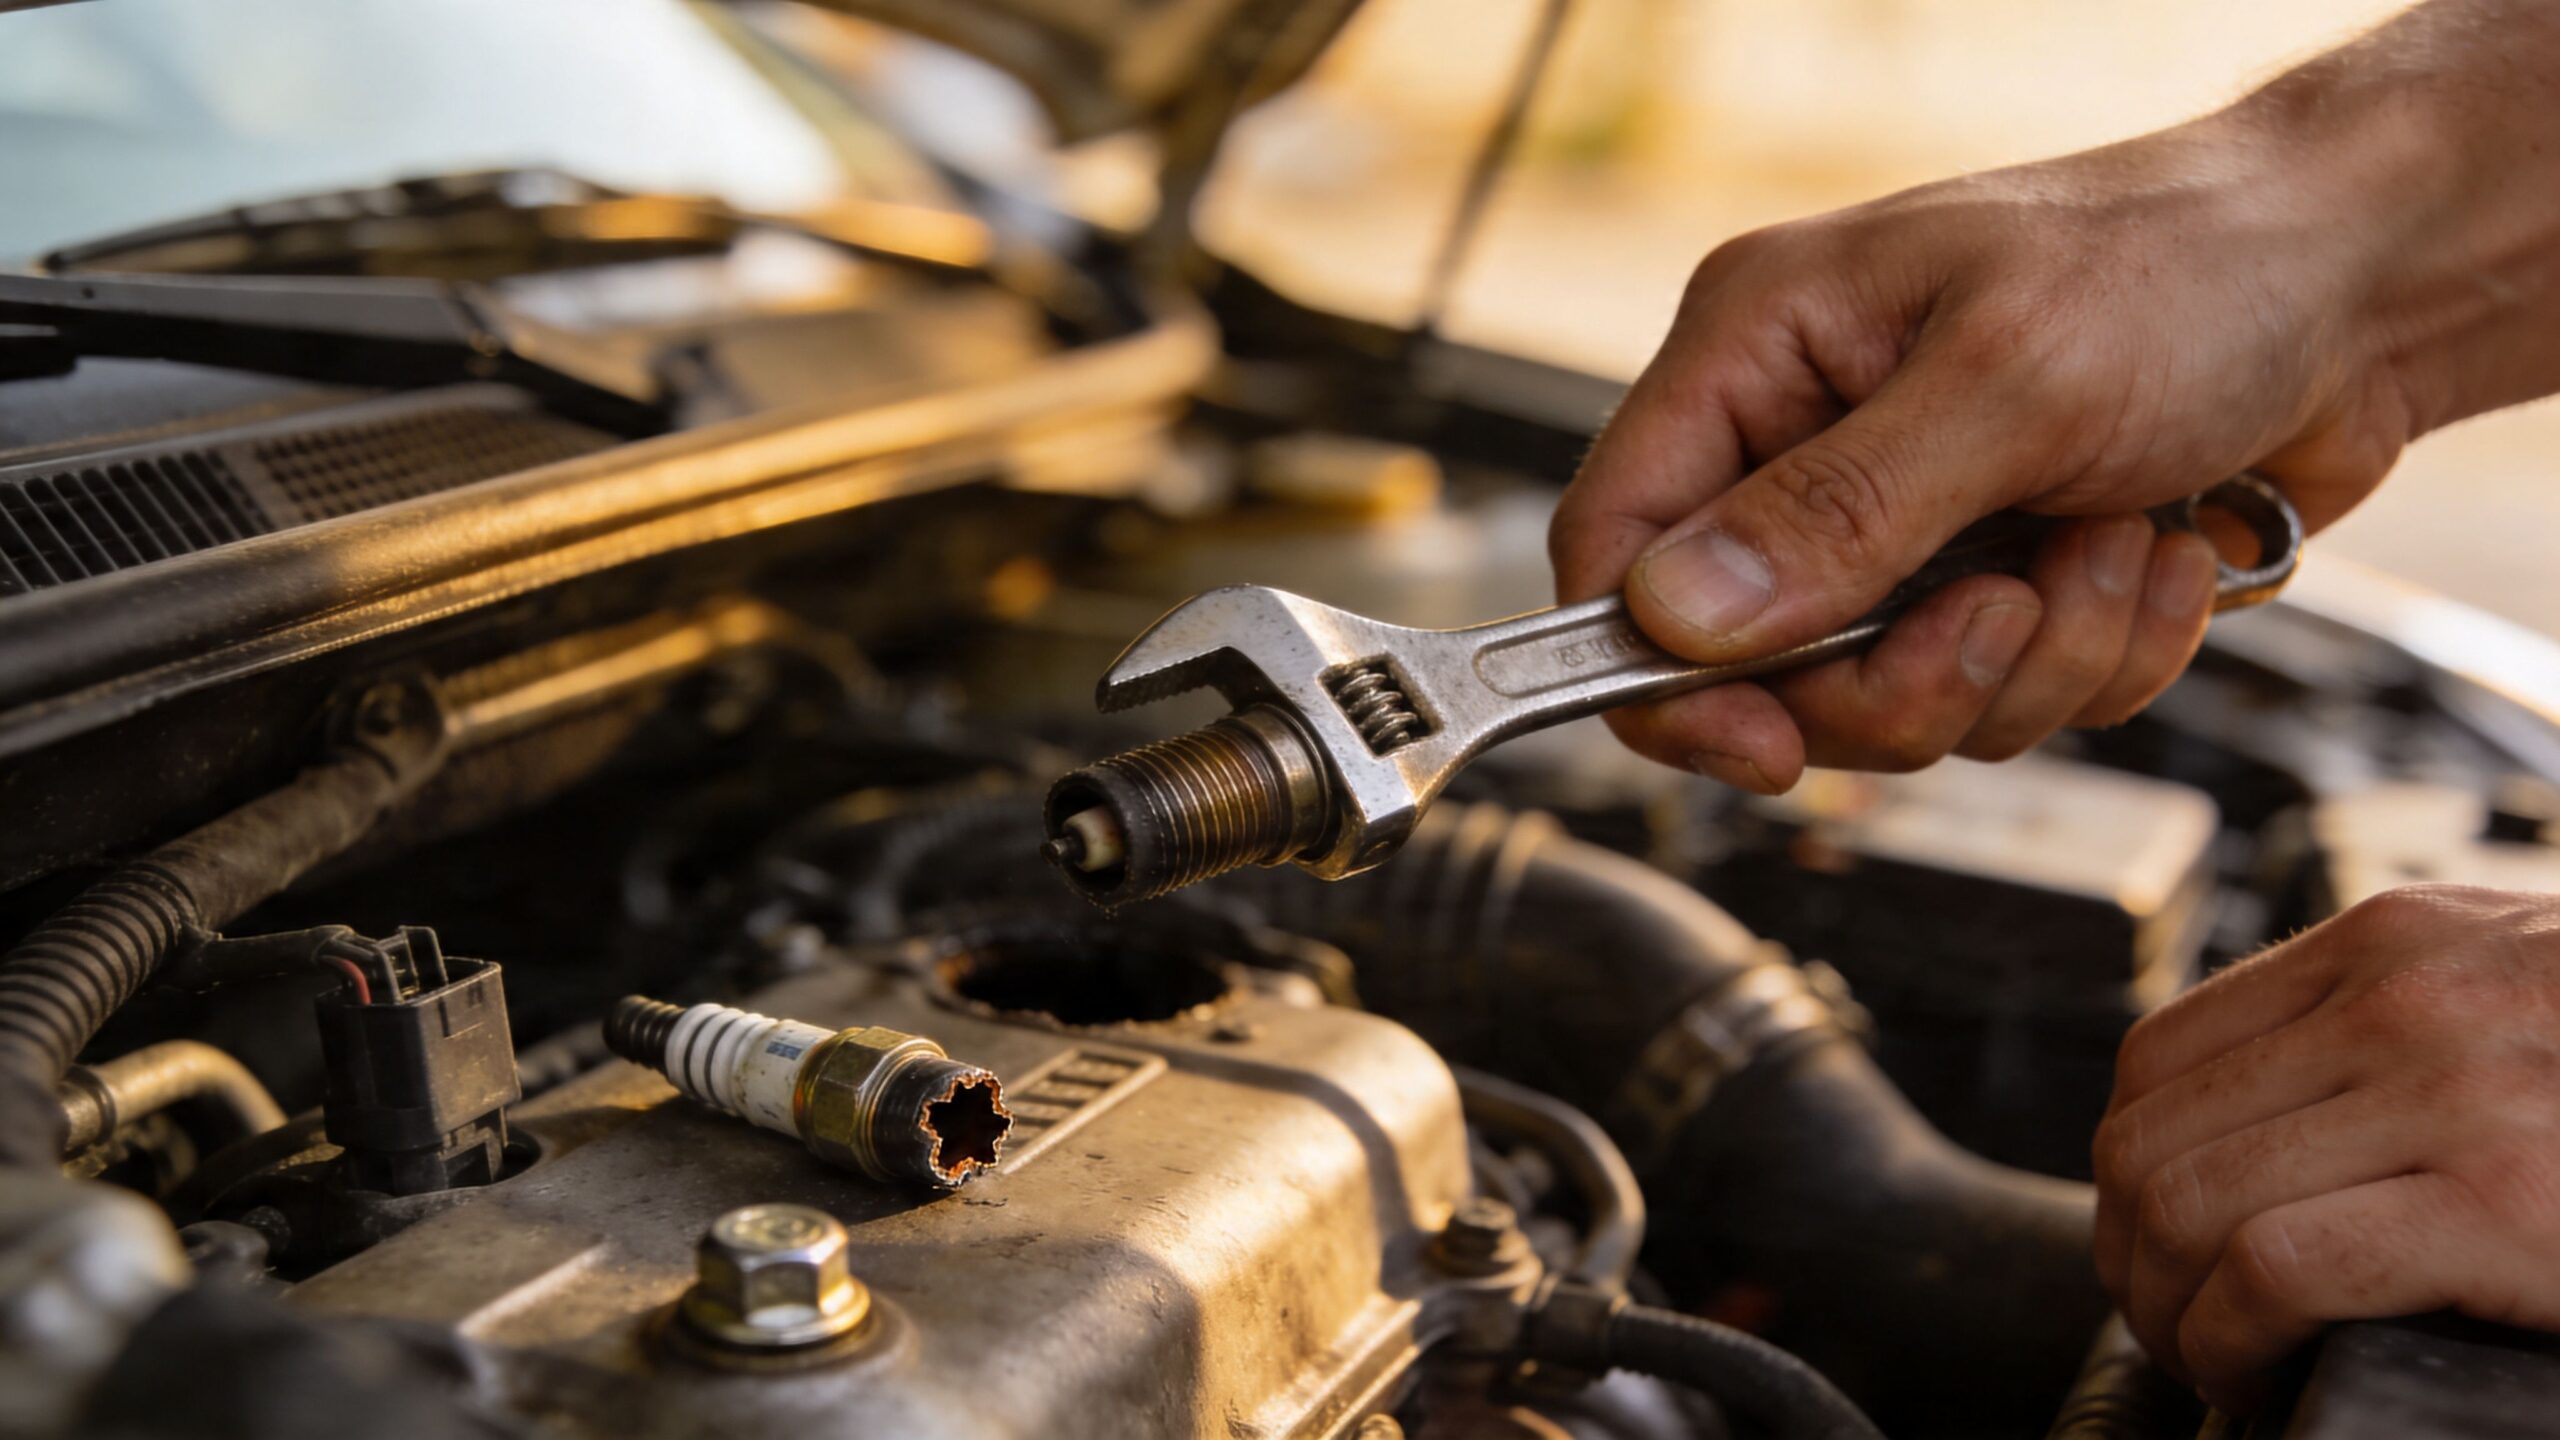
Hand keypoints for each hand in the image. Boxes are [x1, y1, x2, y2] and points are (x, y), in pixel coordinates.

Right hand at [1550, 115, 2429, 791]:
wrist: (2370, 281)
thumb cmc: (2190, 262)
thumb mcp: (2007, 380)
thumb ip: (1837, 511)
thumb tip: (1679, 616)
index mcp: (1759, 351)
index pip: (1617, 545)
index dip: (1662, 672)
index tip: (1761, 743)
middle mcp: (1809, 441)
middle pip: (1758, 665)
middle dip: (1903, 677)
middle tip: (2003, 615)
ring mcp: (1906, 521)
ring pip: (1893, 700)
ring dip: (2032, 659)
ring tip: (2111, 545)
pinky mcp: (1996, 580)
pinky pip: (2004, 700)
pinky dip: (2098, 656)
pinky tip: (2153, 555)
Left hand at [2092, 885, 2559, 1411]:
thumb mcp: (2516, 997)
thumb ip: (2394, 1025)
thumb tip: (2251, 1130)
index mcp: (2396, 942)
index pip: (2159, 1055)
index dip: (2128, 1170)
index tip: (2155, 1251)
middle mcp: (2404, 997)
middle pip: (2147, 1133)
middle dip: (2129, 1256)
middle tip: (2171, 1331)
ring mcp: (2453, 1092)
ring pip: (2182, 1200)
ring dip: (2165, 1309)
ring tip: (2211, 1362)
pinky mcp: (2503, 1202)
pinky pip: (2271, 1269)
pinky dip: (2230, 1339)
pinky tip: (2259, 1375)